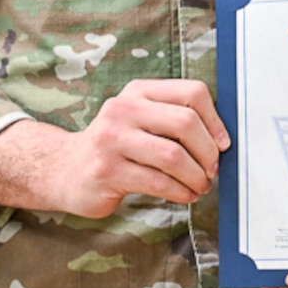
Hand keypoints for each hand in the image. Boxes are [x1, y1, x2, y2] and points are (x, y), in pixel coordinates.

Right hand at [0, 78, 229, 217]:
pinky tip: (185, 196)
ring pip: (173, 155)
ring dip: (196, 176)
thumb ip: (172, 119)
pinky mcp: (107, 171)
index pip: (192, 93)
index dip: (215, 120)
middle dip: (208, 152)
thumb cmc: (116, 146)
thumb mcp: (140, 120)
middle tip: (212, 170)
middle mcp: (124, 109)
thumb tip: (221, 140)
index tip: (223, 144)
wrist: (64, 170)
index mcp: (139, 91)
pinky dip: (180, 192)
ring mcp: (112, 140)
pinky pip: (157, 182)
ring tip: (200, 186)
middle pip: (185, 122)